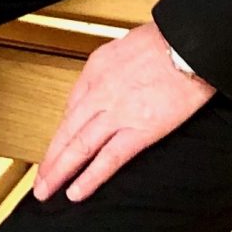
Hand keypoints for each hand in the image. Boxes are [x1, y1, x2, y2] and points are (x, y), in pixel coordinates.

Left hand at [33, 22, 214, 203]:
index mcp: (97, 68)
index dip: (61, 133)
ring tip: (47, 190)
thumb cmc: (167, 40)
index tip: (55, 148)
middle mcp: (100, 91)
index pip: (71, 107)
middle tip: (39, 180)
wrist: (191, 42)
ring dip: (59, 171)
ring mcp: (118, 112)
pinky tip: (77, 191)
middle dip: (50, 159)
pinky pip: (108, 159)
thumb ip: (112, 69)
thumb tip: (108, 84)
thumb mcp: (126, 45)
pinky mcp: (140, 130)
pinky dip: (90, 178)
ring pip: (79, 147)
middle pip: (67, 131)